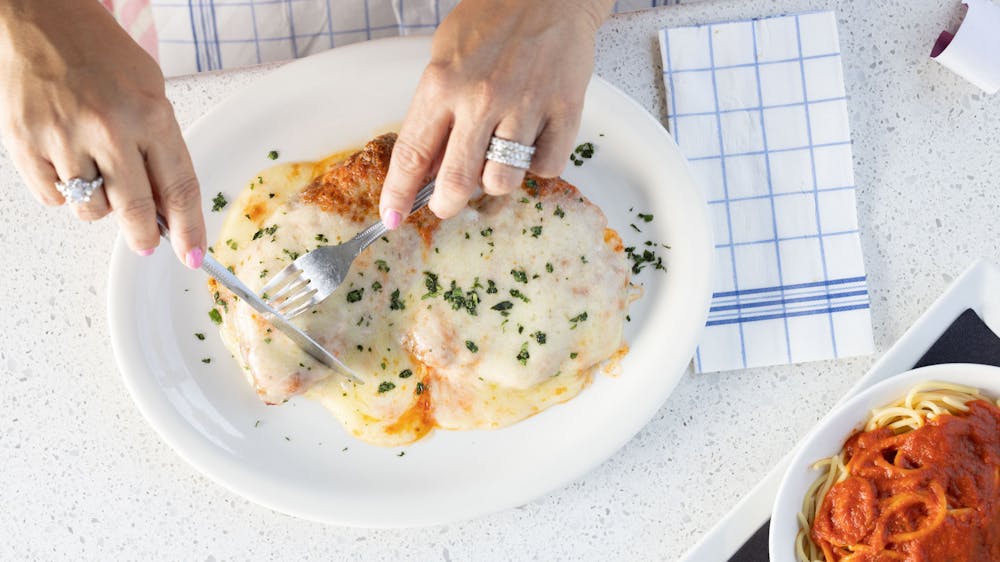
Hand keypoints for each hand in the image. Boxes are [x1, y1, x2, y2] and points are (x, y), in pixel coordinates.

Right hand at [0, 0, 205, 266]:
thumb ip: (161, 148)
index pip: (178, 189)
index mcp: (150, 115)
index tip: (192, 255)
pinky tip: (67, 161)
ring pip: (90, 210)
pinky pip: (52, 197)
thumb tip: (168, 208)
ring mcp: (63, 137)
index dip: (188, 230)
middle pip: (134, 211)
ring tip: (97, 171)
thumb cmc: (100, 54)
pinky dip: (63, 191)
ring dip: (99, 205)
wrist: (39, 18)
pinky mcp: (24, 142)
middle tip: (146, 243)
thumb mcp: (150, 92)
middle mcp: (109, 129)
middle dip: (144, 237)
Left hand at [378, 0, 613, 226]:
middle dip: (446, 204)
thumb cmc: (493, 19)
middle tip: (447, 202)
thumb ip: (435, 111)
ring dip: (494, 182)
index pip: (412, 155)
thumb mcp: (445, 56)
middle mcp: (481, 99)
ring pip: (502, 182)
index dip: (398, 195)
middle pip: (457, 183)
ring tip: (496, 158)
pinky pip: (545, 167)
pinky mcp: (565, 111)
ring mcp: (526, 107)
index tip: (391, 217)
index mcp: (442, 84)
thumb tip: (427, 166)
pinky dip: (536, 164)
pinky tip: (531, 142)